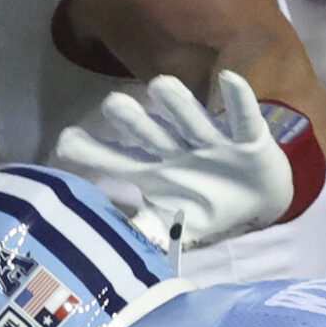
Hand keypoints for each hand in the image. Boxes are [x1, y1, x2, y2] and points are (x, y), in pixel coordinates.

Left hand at [53, 72, 292, 250]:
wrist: (260, 202)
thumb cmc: (208, 205)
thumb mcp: (174, 225)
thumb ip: (143, 231)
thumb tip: (107, 247)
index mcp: (158, 171)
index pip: (120, 160)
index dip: (94, 152)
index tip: (65, 141)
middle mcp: (179, 151)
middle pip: (152, 135)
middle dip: (133, 121)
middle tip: (112, 102)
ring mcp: (212, 143)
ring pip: (192, 121)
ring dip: (179, 105)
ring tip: (160, 84)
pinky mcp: (248, 139)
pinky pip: (244, 119)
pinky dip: (239, 101)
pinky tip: (229, 79)